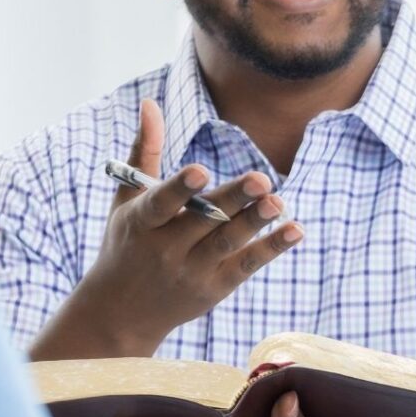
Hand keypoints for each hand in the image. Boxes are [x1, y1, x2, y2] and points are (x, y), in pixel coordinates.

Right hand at [31, 98, 303, 358]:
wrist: (119, 313)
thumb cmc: (125, 244)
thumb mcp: (125, 201)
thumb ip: (144, 152)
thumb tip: (150, 103)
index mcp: (141, 222)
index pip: (161, 203)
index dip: (181, 188)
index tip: (201, 170)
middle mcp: (166, 249)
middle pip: (205, 221)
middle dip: (233, 200)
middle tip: (262, 179)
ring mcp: (192, 270)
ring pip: (228, 243)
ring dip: (256, 222)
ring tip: (278, 201)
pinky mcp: (215, 287)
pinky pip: (247, 265)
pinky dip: (272, 248)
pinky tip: (296, 230)